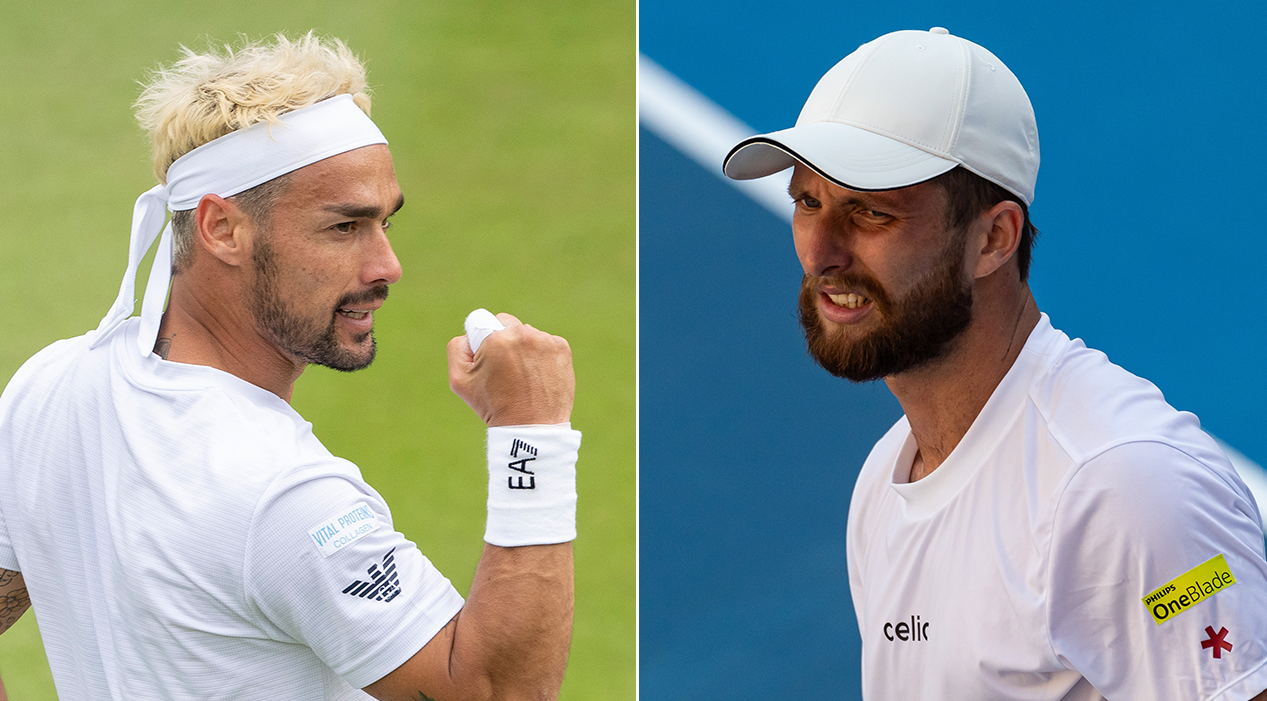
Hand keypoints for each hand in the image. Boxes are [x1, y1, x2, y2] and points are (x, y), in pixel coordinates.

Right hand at [447, 313, 574, 425]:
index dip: (479, 340)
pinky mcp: (562, 348)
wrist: (532, 428)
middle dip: (500, 340)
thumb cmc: (493, 406)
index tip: (486, 359)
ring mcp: (545, 340)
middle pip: (503, 323)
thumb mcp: (459, 380)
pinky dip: (540, 355)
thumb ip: (457, 347)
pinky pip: (544, 342)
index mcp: (495, 338)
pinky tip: (537, 376)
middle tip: (503, 369)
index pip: (480, 320)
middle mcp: (522, 333)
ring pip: (525, 333)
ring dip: (522, 348)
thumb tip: (470, 334)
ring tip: (522, 377)